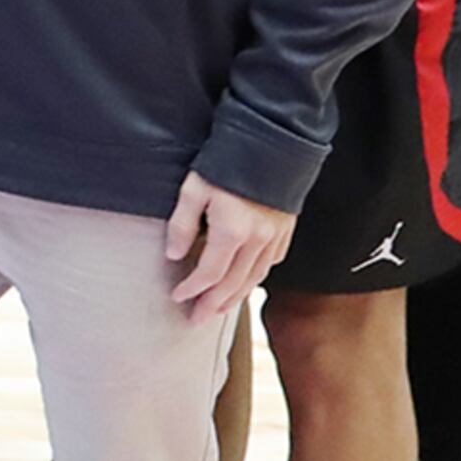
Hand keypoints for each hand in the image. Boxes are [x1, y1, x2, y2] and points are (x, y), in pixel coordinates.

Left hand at [163, 171, 294, 315]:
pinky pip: (272, 263)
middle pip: (234, 284)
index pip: (209, 274)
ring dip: (236, 298)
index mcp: (232, 231)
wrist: (270, 141)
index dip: (192, 290)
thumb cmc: (228, 161)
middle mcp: (258, 239)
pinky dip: (257, 279)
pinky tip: (247, 283)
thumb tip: (174, 255)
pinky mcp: (286, 229)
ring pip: (255, 278)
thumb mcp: (193, 189)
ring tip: (219, 309)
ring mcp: (275, 236)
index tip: (178, 298)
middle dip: (213, 305)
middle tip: (196, 319)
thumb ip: (182, 225)